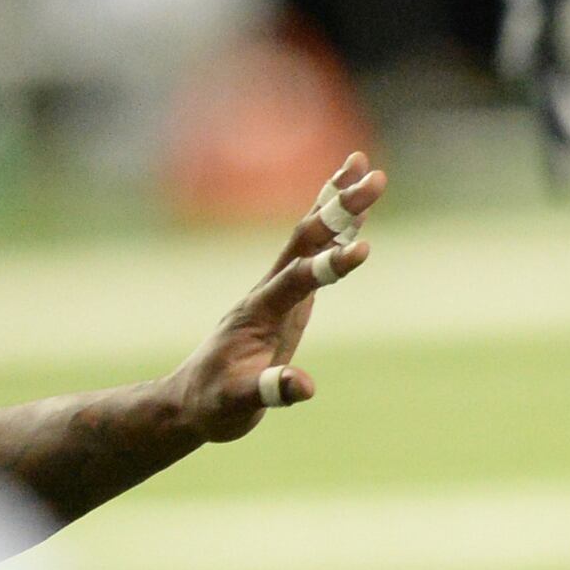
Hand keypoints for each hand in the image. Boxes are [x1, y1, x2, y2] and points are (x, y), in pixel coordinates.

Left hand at [167, 155, 382, 442]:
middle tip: (375, 179)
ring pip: (309, 234)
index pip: (298, 281)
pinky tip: (351, 206)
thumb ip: (269, 391)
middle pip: (306, 239)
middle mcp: (269, 291)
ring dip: (336, 201)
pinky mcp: (289, 294)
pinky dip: (332, 222)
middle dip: (340, 209)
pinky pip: (313, 249)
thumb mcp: (238, 403)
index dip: (328, 264)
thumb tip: (304, 386)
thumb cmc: (216, 404)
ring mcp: (278, 289)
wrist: (194, 399)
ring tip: (364, 165)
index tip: (364, 247)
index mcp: (260, 313)